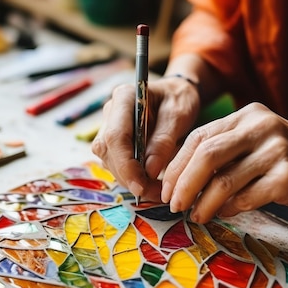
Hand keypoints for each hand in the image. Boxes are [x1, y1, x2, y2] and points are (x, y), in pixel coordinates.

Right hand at [92, 76, 200, 200]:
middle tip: (157, 193)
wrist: (177, 94)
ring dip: (131, 181)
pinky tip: (151, 184)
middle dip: (129, 177)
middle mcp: (110, 113)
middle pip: (109, 152)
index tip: (142, 186)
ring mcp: (109, 128)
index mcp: (123, 98)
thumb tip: (149, 171)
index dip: (126, 165)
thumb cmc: (179, 99)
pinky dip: (132, 178)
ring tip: (158, 190)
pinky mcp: (113, 143)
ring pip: (110, 162)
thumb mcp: (179, 116)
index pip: (115, 136)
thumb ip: (163, 141)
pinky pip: (117, 165)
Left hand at [160, 102, 287, 222]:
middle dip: (183, 184)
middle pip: (206, 155)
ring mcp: (276, 151)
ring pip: (224, 180)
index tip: (165, 188)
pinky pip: (247, 197)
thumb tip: (181, 182)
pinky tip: (223, 214)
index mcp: (248, 116)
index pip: (199, 136)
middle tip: (174, 205)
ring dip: (203, 202)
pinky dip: (230, 209)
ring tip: (196, 215)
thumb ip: (226, 153)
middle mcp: (261, 127)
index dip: (177, 165)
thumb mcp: (259, 143)